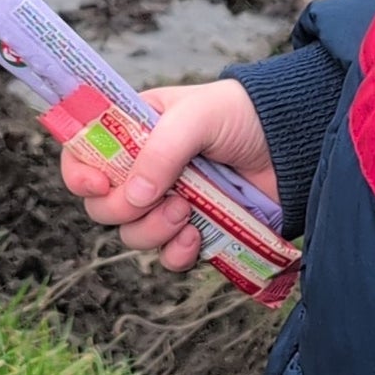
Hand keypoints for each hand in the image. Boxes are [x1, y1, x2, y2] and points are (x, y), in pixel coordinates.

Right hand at [57, 76, 273, 272]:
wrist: (295, 145)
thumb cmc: (243, 115)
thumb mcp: (196, 116)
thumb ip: (160, 152)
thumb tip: (132, 198)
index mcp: (133, 131)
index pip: (83, 155)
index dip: (79, 174)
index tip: (99, 184)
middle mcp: (145, 169)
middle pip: (102, 205)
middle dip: (121, 209)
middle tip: (159, 197)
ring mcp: (169, 202)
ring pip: (132, 235)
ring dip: (153, 230)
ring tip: (187, 210)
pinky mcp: (196, 232)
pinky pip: (167, 258)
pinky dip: (176, 254)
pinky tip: (197, 237)